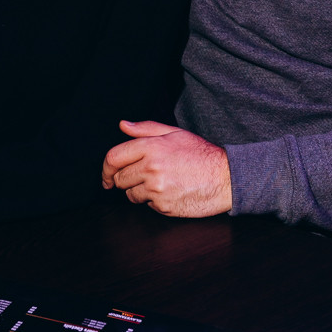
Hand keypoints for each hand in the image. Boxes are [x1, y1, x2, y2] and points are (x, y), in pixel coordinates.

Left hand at [101, 120, 231, 217]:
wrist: (226, 178)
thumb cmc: (202, 154)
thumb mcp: (175, 133)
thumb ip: (146, 129)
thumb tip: (123, 125)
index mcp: (151, 147)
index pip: (113, 158)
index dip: (106, 168)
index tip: (107, 175)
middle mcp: (151, 168)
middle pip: (119, 179)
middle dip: (125, 179)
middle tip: (141, 176)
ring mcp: (156, 189)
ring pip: (130, 195)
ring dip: (139, 191)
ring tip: (160, 182)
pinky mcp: (163, 206)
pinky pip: (147, 205)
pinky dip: (154, 201)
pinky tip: (170, 191)